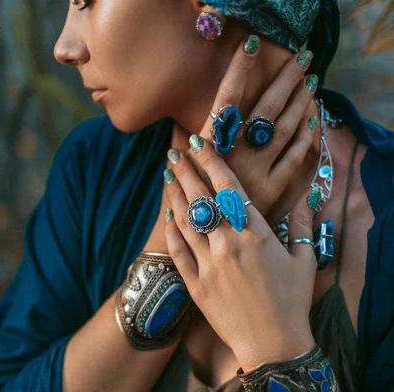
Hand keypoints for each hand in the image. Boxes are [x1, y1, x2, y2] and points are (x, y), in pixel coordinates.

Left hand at [164, 137, 315, 371]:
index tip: (198, 143)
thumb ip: (302, 225)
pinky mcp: (196, 285)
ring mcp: (209, 265)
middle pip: (201, 199)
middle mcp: (228, 244)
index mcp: (256, 234)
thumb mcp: (305, 261)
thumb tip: (305, 198)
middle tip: (174, 153)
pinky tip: (167, 215)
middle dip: (186, 172)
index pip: (228, 188)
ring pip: (185, 221)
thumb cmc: (292, 302)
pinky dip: (171, 231)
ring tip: (167, 176)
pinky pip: (178, 252)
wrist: (272, 344)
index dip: (211, 162)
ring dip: (174, 195)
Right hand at [168, 38, 318, 216]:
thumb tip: (183, 126)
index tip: (251, 45)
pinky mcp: (273, 191)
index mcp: (210, 148)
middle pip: (265, 109)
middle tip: (301, 59)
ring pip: (284, 130)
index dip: (238, 71)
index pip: (226, 101)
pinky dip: (304, 138)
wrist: (210, 243)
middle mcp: (234, 157)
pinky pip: (294, 159)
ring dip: (300, 103)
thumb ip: (184, 147)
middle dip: (285, 80)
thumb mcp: (184, 172)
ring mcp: (256, 173)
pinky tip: (312, 121)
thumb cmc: (195, 204)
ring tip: (310, 82)